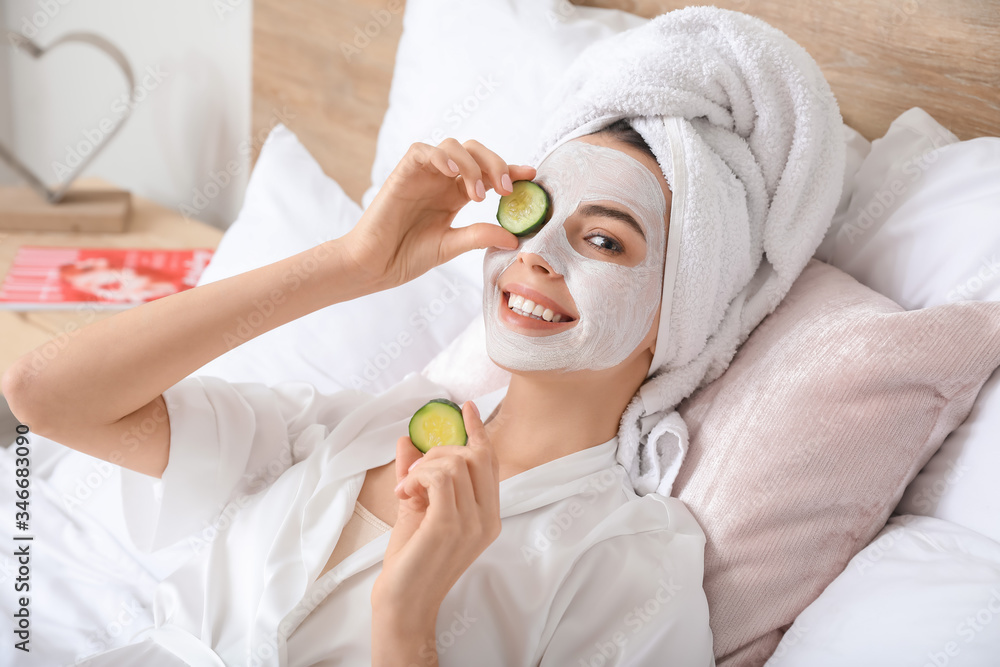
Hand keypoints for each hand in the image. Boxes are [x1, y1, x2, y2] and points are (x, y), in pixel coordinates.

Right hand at [343, 138, 535, 289]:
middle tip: (506, 190)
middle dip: (496, 164)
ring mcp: (423, 174)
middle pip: (475, 152)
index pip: (487, 174)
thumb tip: (515, 237)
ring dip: (472, 165)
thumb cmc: (407, 256)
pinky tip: (455, 173)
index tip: (532, 175)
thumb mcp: (451, 245)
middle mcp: (441, 180)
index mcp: (455, 195)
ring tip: (478, 194)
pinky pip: (424, 150)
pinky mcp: (403, 173)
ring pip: (454, 147)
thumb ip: (479, 235)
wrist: (374, 265)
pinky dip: (443, 156)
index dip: (510, 169)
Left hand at [370, 401, 501, 640]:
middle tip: (416, 472)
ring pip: (456, 462)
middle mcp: (487, 519)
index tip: (467, 408)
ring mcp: (471, 523)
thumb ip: (417, 474)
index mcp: (488, 516)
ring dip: (425, 465)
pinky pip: (439, 476)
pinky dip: (418, 475)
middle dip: (441, 450)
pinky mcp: (449, 525)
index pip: (491, 463)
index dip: (479, 431)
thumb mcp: (418, 509)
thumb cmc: (412, 561)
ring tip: (408, 487)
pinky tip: (406, 492)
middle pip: (476, 455)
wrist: (404, 604)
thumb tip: (407, 440)